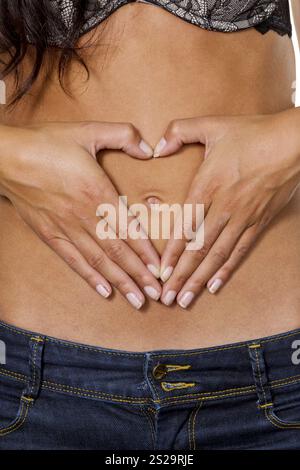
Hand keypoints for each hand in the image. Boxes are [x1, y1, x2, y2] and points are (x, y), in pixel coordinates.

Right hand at [0, 122, 161, 308]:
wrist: (6, 158)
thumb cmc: (47, 143)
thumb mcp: (88, 130)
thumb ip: (123, 136)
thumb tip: (149, 148)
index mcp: (97, 191)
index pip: (128, 228)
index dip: (146, 251)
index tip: (160, 269)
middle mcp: (84, 215)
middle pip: (117, 251)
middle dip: (139, 275)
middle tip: (157, 294)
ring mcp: (66, 228)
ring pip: (98, 261)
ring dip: (120, 282)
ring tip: (137, 300)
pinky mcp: (50, 234)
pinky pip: (73, 260)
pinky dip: (90, 277)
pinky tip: (104, 291)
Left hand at [153, 111, 299, 307]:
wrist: (293, 143)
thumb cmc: (252, 133)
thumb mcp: (212, 125)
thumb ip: (179, 131)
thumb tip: (156, 148)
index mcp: (208, 185)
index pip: (185, 226)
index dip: (171, 252)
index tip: (159, 273)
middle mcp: (224, 207)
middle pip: (198, 249)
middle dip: (180, 276)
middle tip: (166, 298)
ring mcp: (243, 217)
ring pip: (217, 256)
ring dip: (199, 280)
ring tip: (185, 300)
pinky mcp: (259, 222)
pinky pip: (240, 251)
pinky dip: (226, 270)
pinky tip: (214, 286)